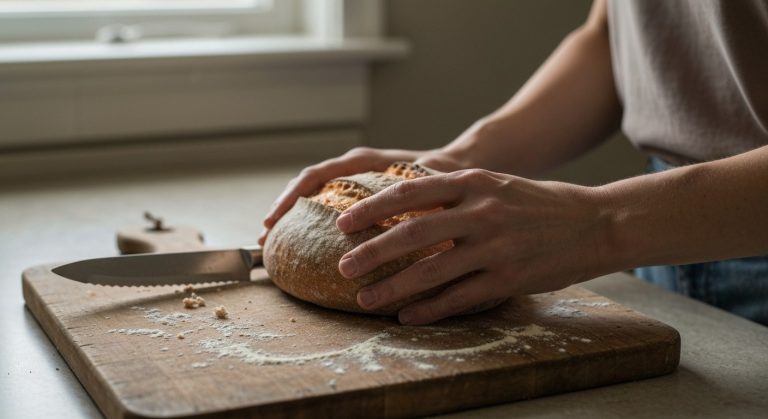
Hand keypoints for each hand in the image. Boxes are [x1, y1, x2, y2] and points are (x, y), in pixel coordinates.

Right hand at [259, 147, 465, 244]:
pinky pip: (326, 205)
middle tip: (265, 240)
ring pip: (313, 195)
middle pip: (307, 185)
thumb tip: (402, 218)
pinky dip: (311, 223)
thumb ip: (414, 190)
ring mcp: (354, 181)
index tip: (274, 221)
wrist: (456, 166)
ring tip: (275, 246)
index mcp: (366, 161)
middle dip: (283, 210)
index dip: (292, 198)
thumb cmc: (442, 172)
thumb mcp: (428, 181)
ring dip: (292, 218)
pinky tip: (305, 248)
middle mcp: (354, 168)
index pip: (318, 174)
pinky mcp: (358, 196)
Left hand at [335, 169, 609, 324]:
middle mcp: (482, 212)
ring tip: (365, 298)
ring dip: (392, 288)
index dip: (372, 208)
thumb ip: (456, 190)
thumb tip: (406, 198)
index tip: (343, 222)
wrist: (596, 223)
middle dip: (371, 252)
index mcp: (474, 182)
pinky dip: (429, 309)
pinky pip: (460, 297)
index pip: (410, 191)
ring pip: (432, 272)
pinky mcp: (510, 278)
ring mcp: (496, 247)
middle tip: (343, 266)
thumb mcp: (496, 183)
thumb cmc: (540, 204)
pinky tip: (407, 315)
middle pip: (412, 233)